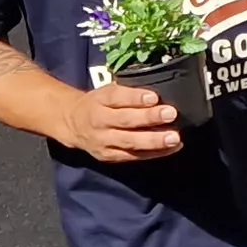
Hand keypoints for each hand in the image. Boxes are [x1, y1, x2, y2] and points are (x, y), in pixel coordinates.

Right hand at [54, 81, 185, 161]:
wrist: (72, 124)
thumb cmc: (98, 103)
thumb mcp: (106, 91)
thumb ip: (126, 91)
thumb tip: (157, 90)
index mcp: (99, 100)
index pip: (117, 97)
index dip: (135, 98)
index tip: (154, 97)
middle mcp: (99, 121)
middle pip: (125, 120)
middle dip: (149, 118)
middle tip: (171, 114)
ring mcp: (103, 141)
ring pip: (130, 142)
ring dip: (154, 140)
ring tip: (174, 137)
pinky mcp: (109, 156)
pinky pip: (134, 156)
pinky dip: (155, 153)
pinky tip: (172, 148)